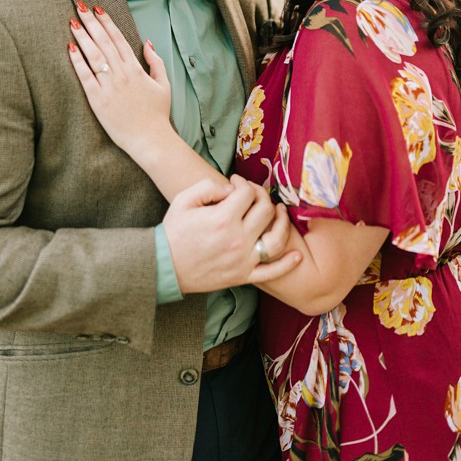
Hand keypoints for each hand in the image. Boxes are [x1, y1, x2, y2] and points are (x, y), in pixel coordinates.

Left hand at [67, 4, 171, 158]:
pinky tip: (69, 48)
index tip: (98, 8)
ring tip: (72, 21)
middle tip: (80, 6)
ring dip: (82, 37)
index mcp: (136, 69)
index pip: (119, 39)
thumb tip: (147, 42)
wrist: (150, 139)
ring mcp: (109, 86)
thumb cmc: (157, 114)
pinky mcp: (98, 100)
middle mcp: (122, 74)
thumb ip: (156, 62)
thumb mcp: (164, 85)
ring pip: (93, 55)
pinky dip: (77, 61)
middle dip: (91, 22)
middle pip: (104, 42)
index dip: (108, 22)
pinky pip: (84, 76)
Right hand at [163, 175, 301, 292]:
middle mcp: (237, 239)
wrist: (163, 267)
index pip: (248, 194)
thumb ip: (209, 185)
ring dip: (282, 222)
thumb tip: (232, 187)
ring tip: (279, 212)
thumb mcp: (184, 200)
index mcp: (223, 219)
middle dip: (262, 197)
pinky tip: (298, 254)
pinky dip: (287, 264)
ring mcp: (243, 260)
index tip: (236, 184)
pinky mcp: (243, 276)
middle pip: (265, 211)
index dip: (244, 184)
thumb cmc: (173, 232)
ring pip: (276, 238)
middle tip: (254, 195)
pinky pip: (271, 272)